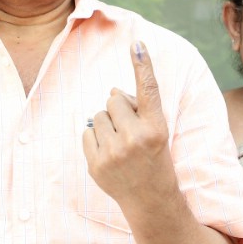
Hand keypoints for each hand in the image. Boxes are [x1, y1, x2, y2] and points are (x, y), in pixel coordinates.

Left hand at [82, 42, 178, 205]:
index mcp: (156, 127)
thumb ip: (138, 109)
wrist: (150, 200)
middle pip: (114, 100)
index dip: (142, 65)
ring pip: (98, 115)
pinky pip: (86, 133)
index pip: (148, 90)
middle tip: (130, 131)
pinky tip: (109, 154)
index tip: (136, 43)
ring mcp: (114, 153)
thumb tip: (112, 91)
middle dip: (119, 110)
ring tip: (120, 144)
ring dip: (106, 124)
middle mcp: (136, 138)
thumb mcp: (156, 132)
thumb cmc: (153, 158)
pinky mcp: (96, 164)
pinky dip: (95, 139)